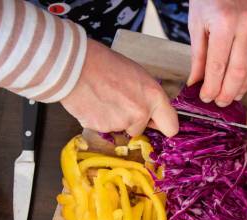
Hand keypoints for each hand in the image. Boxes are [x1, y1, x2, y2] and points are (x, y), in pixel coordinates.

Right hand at [61, 39, 178, 136]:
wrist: (74, 65)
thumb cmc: (105, 63)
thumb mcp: (138, 75)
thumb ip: (148, 97)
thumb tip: (151, 112)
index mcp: (153, 97)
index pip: (171, 127)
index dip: (163, 125)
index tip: (158, 123)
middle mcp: (140, 114)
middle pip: (141, 129)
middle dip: (133, 121)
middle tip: (120, 102)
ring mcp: (120, 123)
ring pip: (121, 128)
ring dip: (115, 119)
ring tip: (104, 98)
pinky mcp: (101, 128)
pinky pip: (104, 128)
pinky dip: (100, 119)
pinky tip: (94, 102)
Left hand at [187, 0, 246, 106]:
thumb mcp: (196, 23)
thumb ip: (198, 56)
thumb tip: (197, 83)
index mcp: (223, 22)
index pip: (217, 65)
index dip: (212, 86)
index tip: (206, 98)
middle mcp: (245, 23)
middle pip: (239, 70)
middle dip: (228, 91)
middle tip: (220, 103)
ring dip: (243, 85)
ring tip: (232, 96)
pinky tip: (242, 80)